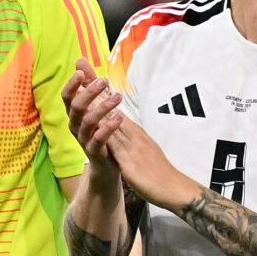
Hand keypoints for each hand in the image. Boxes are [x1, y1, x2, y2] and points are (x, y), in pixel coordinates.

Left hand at [66, 58, 182, 207]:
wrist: (175, 189)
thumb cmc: (160, 173)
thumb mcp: (144, 152)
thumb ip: (133, 142)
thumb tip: (124, 133)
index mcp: (136, 133)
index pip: (115, 108)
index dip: (100, 91)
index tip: (88, 74)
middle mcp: (134, 134)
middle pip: (111, 106)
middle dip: (95, 87)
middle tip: (81, 66)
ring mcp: (132, 145)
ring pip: (112, 119)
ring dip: (96, 101)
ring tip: (82, 85)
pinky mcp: (130, 160)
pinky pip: (115, 143)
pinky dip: (104, 130)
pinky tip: (92, 121)